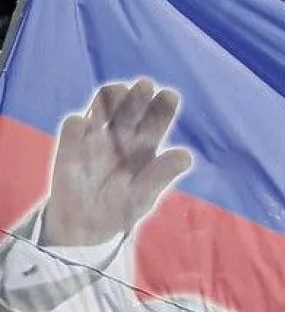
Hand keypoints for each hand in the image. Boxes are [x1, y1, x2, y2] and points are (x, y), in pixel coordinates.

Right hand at [40, 81, 192, 246]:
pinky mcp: (70, 145)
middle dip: (139, 94)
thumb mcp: (145, 195)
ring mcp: (96, 136)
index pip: (157, 119)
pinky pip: (73, 128)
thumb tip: (186, 156)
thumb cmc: (121, 207)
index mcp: (145, 145)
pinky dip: (77, 124)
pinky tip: (82, 123)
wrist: (86, 225)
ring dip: (109, 97)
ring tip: (119, 91)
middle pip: (132, 107)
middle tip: (145, 86)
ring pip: (102, 107)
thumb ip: (162, 175)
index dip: (164, 106)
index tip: (170, 96)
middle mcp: (122, 135)